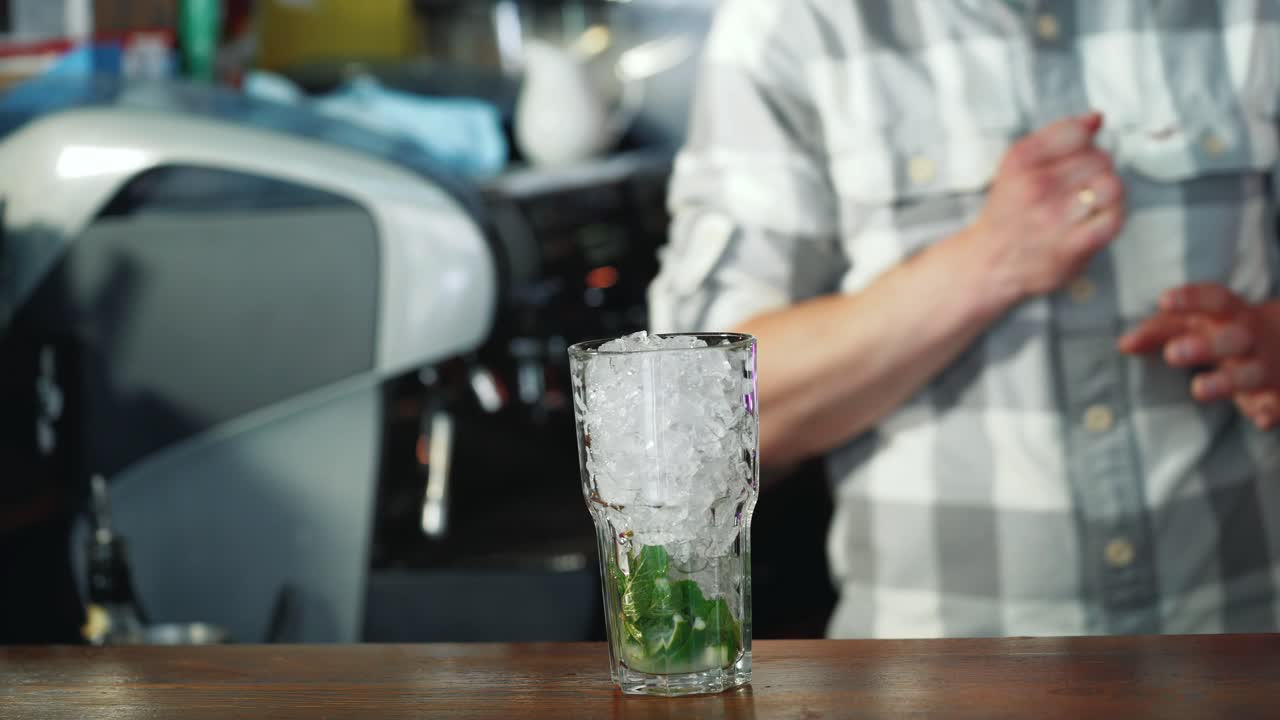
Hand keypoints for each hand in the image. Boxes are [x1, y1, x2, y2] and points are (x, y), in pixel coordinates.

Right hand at [961, 112, 1125, 315]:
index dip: (1084, 141)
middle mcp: (1036, 187)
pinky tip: (1097, 216)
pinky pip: (1114, 218)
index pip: (1076, 132)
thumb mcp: (1015, 165)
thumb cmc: (1007, 214)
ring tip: (1093, 198)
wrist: (989, 264)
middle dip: (1098, 167)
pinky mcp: (1073, 245)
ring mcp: (1056, 217)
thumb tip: (1096, 118)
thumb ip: (1055, 137)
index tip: (1077, 154)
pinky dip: (1113, 215)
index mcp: (1021, 162)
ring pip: (1110, 185)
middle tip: (1082, 182)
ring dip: (1108, 190)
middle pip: (1099, 158)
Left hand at [1118, 283, 1279, 429]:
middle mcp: (1249, 340)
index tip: (1163, 301)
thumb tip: (1123, 344)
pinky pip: (1277, 405)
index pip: (1215, 300)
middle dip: (1206, 345)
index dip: (1191, 298)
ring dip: (1226, 381)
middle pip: (1234, 338)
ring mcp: (1266, 368)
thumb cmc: (1223, 334)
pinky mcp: (1277, 397)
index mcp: (1229, 316)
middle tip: (1172, 354)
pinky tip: (1260, 420)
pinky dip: (1270, 412)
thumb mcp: (1197, 325)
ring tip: (1198, 389)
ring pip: (1252, 373)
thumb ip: (1159, 330)